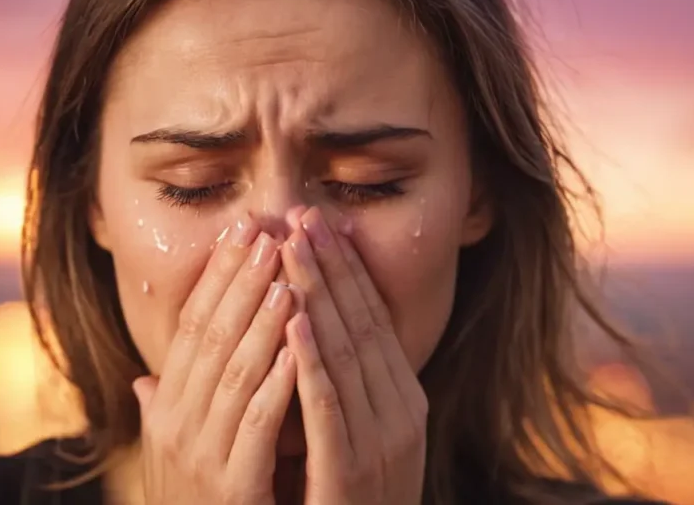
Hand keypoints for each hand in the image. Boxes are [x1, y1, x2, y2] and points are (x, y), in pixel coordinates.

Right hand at [131, 215, 296, 504]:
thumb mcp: (178, 456)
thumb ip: (165, 413)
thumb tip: (145, 380)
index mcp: (167, 410)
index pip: (192, 328)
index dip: (218, 277)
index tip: (244, 231)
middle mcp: (175, 426)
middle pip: (209, 338)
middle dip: (241, 281)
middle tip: (269, 231)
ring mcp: (200, 457)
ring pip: (233, 373)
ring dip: (261, 320)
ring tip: (288, 274)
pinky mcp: (232, 487)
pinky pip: (257, 425)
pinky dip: (276, 383)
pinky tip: (297, 349)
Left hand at [281, 207, 427, 504]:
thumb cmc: (347, 498)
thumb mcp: (350, 435)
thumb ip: (329, 385)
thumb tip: (300, 330)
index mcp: (402, 400)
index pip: (372, 322)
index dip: (345, 272)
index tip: (318, 227)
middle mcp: (401, 414)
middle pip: (361, 327)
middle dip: (329, 270)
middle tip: (302, 217)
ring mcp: (382, 444)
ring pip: (345, 356)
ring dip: (317, 298)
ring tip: (291, 249)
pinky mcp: (352, 474)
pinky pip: (328, 409)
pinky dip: (311, 364)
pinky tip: (292, 324)